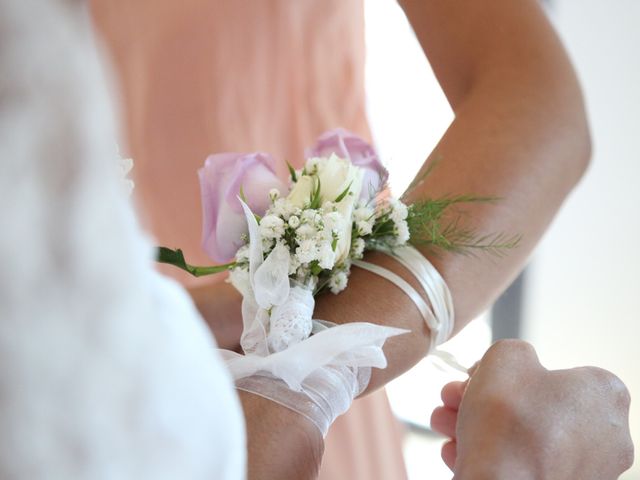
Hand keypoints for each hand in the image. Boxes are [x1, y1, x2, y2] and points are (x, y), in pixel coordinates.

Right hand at [431, 340, 633, 479]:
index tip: (480, 374)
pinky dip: (491, 454)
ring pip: (524, 436)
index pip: (553, 370)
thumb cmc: (511, 424)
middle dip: (485, 397)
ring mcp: (586, 469)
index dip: (509, 370)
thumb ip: (514, 351)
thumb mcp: (505, 357)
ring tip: (444, 422)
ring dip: (480, 424)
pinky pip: (522, 465)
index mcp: (603, 393)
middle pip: (533, 404)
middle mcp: (605, 434)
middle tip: (455, 396)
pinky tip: (458, 449)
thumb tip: (512, 366)